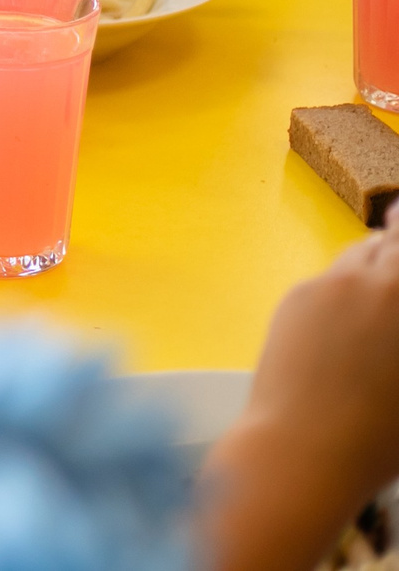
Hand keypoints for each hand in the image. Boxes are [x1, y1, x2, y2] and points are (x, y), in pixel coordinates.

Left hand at [205, 220, 398, 570]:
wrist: (304, 446)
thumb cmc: (381, 432)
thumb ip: (398, 316)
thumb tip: (391, 315)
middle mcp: (375, 279)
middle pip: (395, 240)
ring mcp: (331, 282)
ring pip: (361, 253)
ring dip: (378, 263)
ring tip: (382, 293)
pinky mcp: (296, 294)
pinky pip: (330, 278)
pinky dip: (346, 287)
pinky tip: (347, 321)